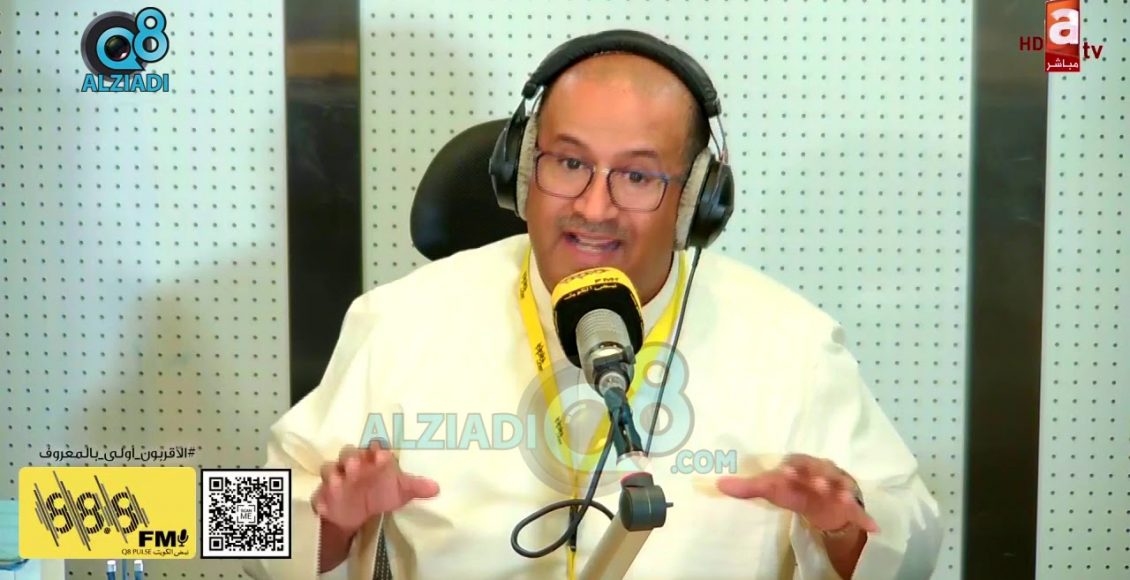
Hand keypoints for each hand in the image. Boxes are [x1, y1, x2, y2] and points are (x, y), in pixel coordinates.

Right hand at [311, 441, 439, 534]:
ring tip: (340, 483)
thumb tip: (436, 488)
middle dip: (351, 458)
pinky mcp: (323, 496)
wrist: (358, 513)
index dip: (377, 448)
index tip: (383, 454)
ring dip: (334, 475)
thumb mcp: (400, 491)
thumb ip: (415, 487)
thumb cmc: (381, 492)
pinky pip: (318, 496)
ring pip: (330, 469)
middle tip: (357, 466)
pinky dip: (321, 500)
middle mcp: (353, 464)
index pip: (373, 447)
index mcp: (372, 458)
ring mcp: (336, 479)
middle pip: (348, 453)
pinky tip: (325, 506)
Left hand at [715, 453, 878, 534]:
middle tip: (816, 484)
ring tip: (843, 497)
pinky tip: (873, 526)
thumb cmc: (795, 489)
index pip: (796, 462)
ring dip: (843, 490)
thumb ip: (748, 488)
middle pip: (822, 470)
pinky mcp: (852, 506)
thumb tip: (718, 485)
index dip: (790, 466)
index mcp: (802, 466)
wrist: (824, 501)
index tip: (784, 473)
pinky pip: (861, 511)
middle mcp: (822, 472)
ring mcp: (839, 488)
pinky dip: (866, 517)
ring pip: (843, 486)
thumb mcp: (773, 489)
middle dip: (819, 475)